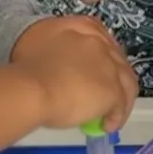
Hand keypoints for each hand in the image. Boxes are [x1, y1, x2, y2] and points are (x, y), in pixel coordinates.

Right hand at [11, 15, 139, 131]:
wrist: (31, 88)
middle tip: (103, 95)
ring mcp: (109, 66)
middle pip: (117, 60)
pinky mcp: (113, 90)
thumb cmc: (26, 68)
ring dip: (122, 99)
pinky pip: (121, 105)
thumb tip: (56, 64)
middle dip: (114, 78)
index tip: (95, 72)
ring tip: (111, 115)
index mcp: (81, 27)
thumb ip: (54, 46)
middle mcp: (100, 43)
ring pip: (127, 82)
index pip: (101, 39)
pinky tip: (107, 126)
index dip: (101, 58)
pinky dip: (117, 117)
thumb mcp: (36, 42)